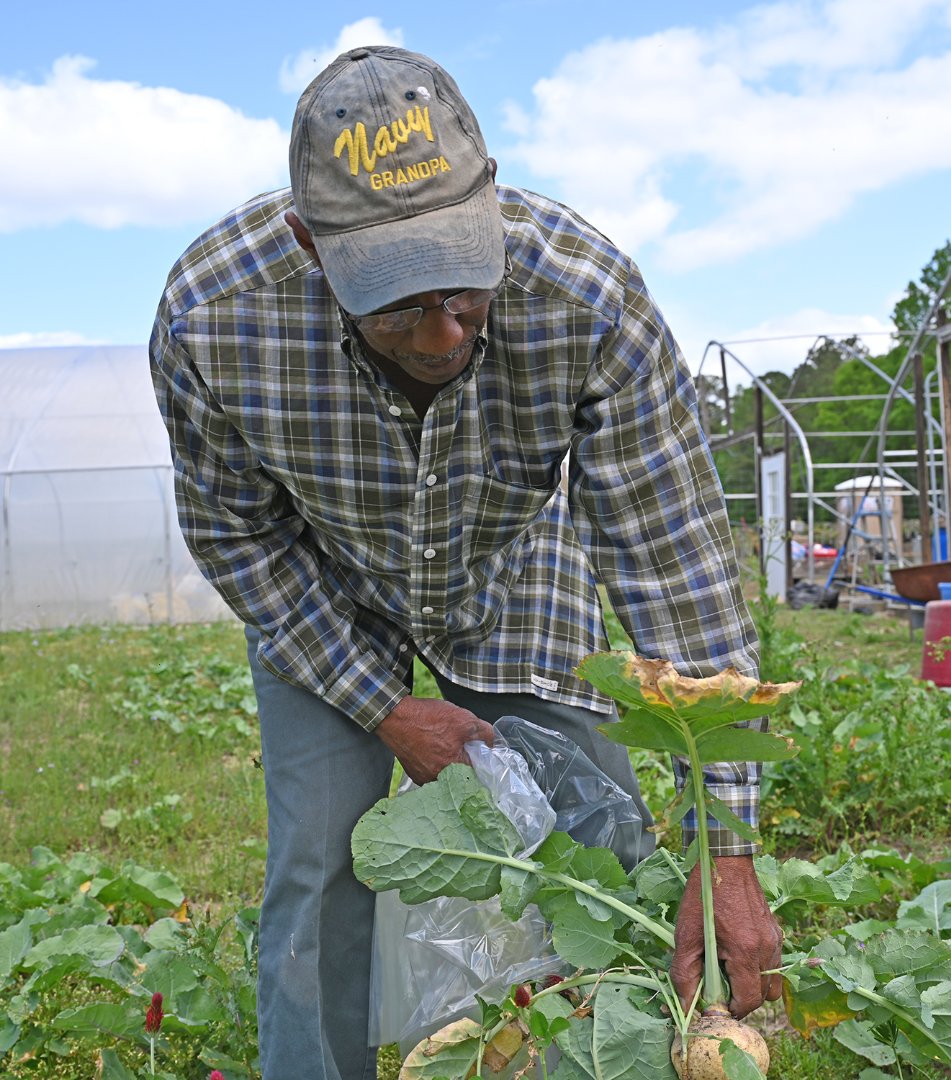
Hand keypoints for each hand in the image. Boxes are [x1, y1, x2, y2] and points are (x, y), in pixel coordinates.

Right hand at [375, 696, 494, 784]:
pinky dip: (435, 762)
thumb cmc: (429, 719)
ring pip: (446, 775)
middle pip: (462, 775)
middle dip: (464, 760)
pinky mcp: (414, 774)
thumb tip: (492, 743)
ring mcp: (424, 779)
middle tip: (459, 744)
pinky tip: (432, 748)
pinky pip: (432, 773)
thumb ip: (485, 733)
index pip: (479, 772)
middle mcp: (439, 780)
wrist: (396, 717)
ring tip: (443, 744)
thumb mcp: (464, 719)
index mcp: (455, 769)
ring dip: (448, 762)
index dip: (481, 759)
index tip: (478, 750)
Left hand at [671, 855, 782, 1018]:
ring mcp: (774, 940)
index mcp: (746, 952)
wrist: (726, 861)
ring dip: (751, 985)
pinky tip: (735, 952)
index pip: (748, 1002)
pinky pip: (772, 963)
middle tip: (717, 985)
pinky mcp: (775, 932)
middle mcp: (767, 949)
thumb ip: (685, 973)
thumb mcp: (687, 935)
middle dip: (740, 999)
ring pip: (771, 982)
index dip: (729, 1010)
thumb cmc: (704, 895)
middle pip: (762, 996)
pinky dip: (757, 968)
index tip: (712, 1003)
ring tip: (727, 969)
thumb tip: (686, 1006)